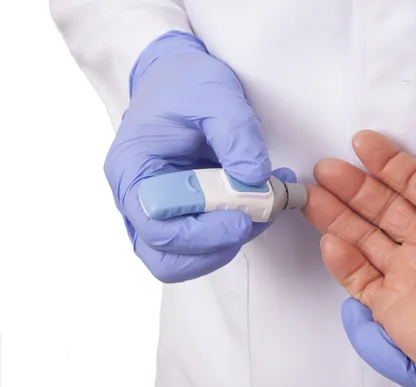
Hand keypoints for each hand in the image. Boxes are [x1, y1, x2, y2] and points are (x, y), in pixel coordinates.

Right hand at [104, 31, 292, 282]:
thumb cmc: (186, 86)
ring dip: (229, 242)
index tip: (243, 221)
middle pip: (165, 257)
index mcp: (132, 170)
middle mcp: (137, 199)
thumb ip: (236, 135)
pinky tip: (261, 200)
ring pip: (185, 258)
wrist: (178, 80)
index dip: (201, 235)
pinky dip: (235, 229)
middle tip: (253, 221)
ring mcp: (157, 211)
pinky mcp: (181, 213)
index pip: (156, 228)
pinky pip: (203, 241)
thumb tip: (255, 178)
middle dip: (214, 248)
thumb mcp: (216, 96)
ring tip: (264, 206)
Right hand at [303, 118, 415, 386]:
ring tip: (310, 196)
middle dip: (353, 187)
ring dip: (338, 218)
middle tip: (324, 169)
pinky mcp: (393, 307)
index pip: (414, 182)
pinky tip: (331, 242)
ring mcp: (410, 275)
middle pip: (383, 209)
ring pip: (365, 240)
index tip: (361, 142)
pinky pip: (361, 280)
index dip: (387, 162)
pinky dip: (344, 262)